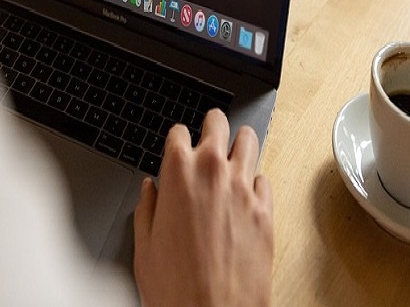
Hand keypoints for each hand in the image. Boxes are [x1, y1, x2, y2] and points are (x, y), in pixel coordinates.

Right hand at [133, 108, 272, 306]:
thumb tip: (150, 191)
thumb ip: (146, 208)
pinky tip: (245, 198)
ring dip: (238, 145)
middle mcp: (213, 171)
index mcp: (178, 173)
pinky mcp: (265, 209)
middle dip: (211, 126)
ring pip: (249, 138)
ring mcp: (243, 187)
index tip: (177, 148)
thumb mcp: (144, 246)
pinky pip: (264, 179)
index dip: (176, 140)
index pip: (178, 131)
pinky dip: (254, 184)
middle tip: (208, 139)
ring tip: (232, 159)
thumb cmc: (176, 289)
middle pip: (217, 121)